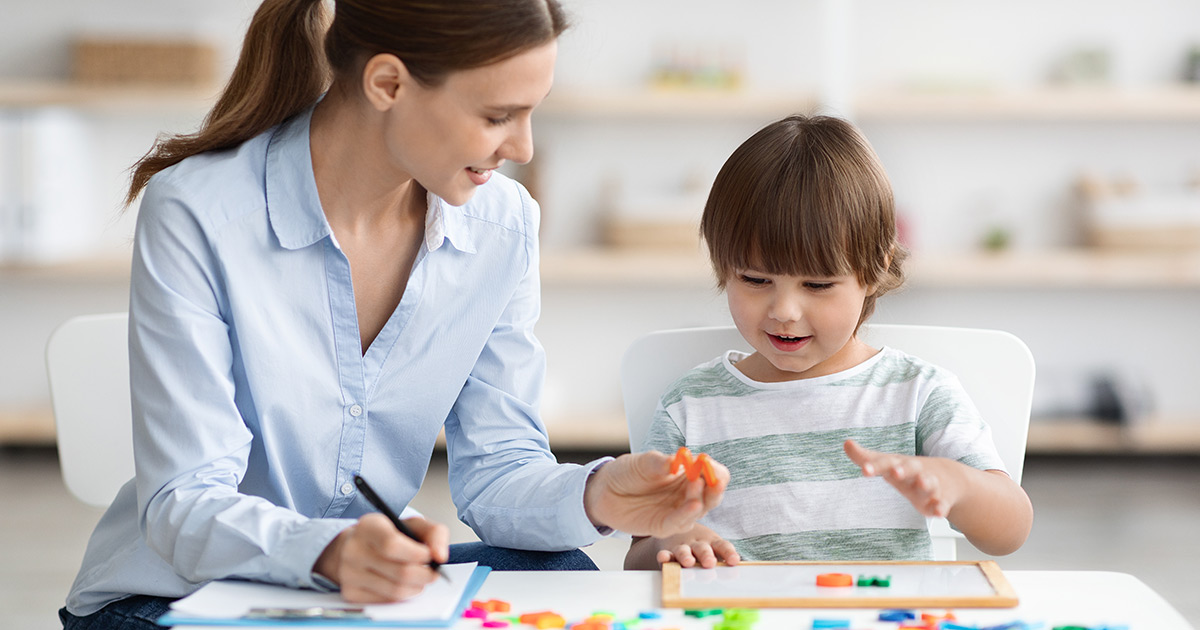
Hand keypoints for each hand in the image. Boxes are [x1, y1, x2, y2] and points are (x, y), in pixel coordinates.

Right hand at [314, 513, 449, 602]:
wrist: (354, 547)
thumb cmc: (388, 535)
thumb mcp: (411, 525)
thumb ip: (434, 533)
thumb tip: (440, 556)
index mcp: (369, 526)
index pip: (392, 545)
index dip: (417, 554)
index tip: (430, 556)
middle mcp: (354, 549)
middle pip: (399, 572)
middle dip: (424, 575)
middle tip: (432, 572)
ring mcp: (349, 573)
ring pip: (396, 590)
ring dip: (416, 587)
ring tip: (419, 578)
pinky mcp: (350, 592)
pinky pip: (387, 600)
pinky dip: (403, 595)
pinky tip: (403, 584)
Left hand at [584, 451, 728, 537]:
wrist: (604, 490)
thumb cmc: (628, 472)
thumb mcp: (644, 462)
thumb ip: (661, 462)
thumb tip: (680, 459)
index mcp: (689, 476)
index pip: (714, 475)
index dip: (715, 470)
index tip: (709, 463)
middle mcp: (687, 495)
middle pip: (712, 495)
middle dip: (715, 487)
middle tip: (714, 479)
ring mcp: (676, 512)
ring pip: (699, 511)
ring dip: (701, 499)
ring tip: (698, 484)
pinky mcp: (663, 526)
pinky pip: (678, 523)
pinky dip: (687, 515)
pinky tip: (693, 505)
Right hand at [652, 523, 740, 568]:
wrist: (678, 525)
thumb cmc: (702, 544)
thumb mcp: (714, 546)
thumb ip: (724, 556)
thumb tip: (740, 568)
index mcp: (712, 542)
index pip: (722, 546)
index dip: (728, 553)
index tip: (734, 560)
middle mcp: (698, 543)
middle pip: (703, 549)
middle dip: (706, 556)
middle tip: (709, 562)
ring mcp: (682, 546)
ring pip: (684, 551)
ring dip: (686, 556)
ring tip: (687, 562)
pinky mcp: (668, 550)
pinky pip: (666, 553)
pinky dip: (664, 556)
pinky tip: (663, 558)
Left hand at [843, 439, 956, 517]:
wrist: (947, 477)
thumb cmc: (907, 470)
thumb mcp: (887, 464)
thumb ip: (865, 457)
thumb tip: (845, 443)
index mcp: (899, 464)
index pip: (885, 463)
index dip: (875, 466)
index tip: (864, 470)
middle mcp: (915, 473)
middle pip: (910, 469)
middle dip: (903, 470)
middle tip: (895, 472)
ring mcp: (930, 486)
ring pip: (929, 484)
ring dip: (926, 483)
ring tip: (922, 483)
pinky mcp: (940, 501)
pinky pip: (941, 504)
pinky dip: (940, 508)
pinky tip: (939, 512)